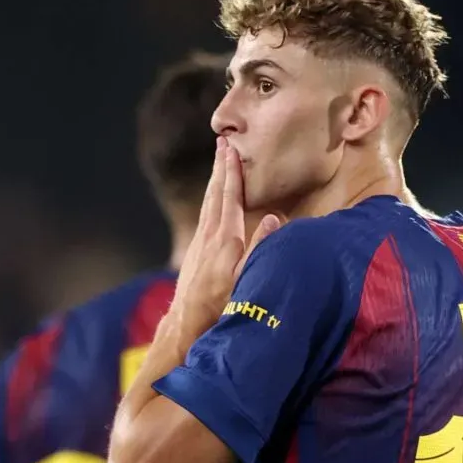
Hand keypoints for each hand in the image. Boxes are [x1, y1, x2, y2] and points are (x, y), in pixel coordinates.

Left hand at [169, 136, 280, 334]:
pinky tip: (212, 197)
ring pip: (208, 201)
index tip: (232, 149)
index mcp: (226, 238)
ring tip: (218, 160)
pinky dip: (210, 197)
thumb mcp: (246, 277)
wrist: (187, 320)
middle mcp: (210, 234)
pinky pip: (205, 213)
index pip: (230, 197)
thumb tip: (275, 217)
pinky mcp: (196, 249)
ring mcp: (201, 241)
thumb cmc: (221, 303)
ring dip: (214, 178)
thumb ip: (259, 247)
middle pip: (216, 193)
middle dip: (221, 167)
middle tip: (222, 142)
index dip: (232, 172)